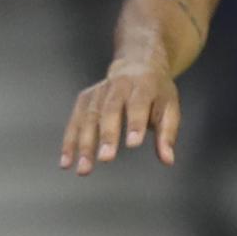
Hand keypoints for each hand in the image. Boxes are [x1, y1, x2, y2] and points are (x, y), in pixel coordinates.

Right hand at [61, 50, 181, 171]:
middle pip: (110, 110)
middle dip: (107, 135)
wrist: (138, 65)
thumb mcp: (169, 109)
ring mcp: (99, 91)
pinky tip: (67, 162)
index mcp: (144, 85)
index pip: (138, 104)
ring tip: (84, 170)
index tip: (133, 144)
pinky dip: (70, 141)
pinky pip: (75, 121)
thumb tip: (168, 160)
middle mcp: (119, 85)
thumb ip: (167, 135)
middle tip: (106, 159)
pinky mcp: (85, 98)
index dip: (136, 123)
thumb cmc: (156, 94)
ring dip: (84, 144)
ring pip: (89, 117)